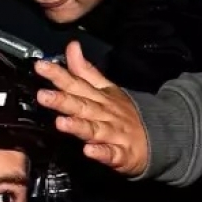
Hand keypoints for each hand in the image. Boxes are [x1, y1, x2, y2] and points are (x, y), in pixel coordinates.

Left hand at [36, 43, 148, 176]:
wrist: (160, 137)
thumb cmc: (125, 114)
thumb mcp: (106, 89)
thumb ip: (85, 71)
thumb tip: (71, 47)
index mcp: (100, 97)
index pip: (77, 83)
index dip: (59, 75)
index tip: (41, 66)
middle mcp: (105, 114)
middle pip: (82, 106)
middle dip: (63, 100)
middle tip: (43, 95)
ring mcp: (114, 134)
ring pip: (94, 129)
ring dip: (79, 126)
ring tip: (62, 123)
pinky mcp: (122, 154)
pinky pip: (111, 154)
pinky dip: (101, 152)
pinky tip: (89, 150)